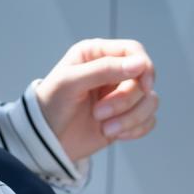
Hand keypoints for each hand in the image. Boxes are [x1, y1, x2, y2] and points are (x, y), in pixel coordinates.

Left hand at [33, 38, 159, 162]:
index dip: (145, 67)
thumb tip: (141, 64)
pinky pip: (148, 120)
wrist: (44, 141)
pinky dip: (135, 129)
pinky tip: (115, 134)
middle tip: (98, 114)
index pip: (134, 51)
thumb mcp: (70, 82)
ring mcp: (120, 95)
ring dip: (130, 118)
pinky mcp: (125, 117)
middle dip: (125, 101)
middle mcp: (112, 71)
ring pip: (149, 101)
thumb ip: (104, 69)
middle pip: (143, 80)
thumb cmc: (50, 105)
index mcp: (97, 53)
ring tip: (106, 129)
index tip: (144, 85)